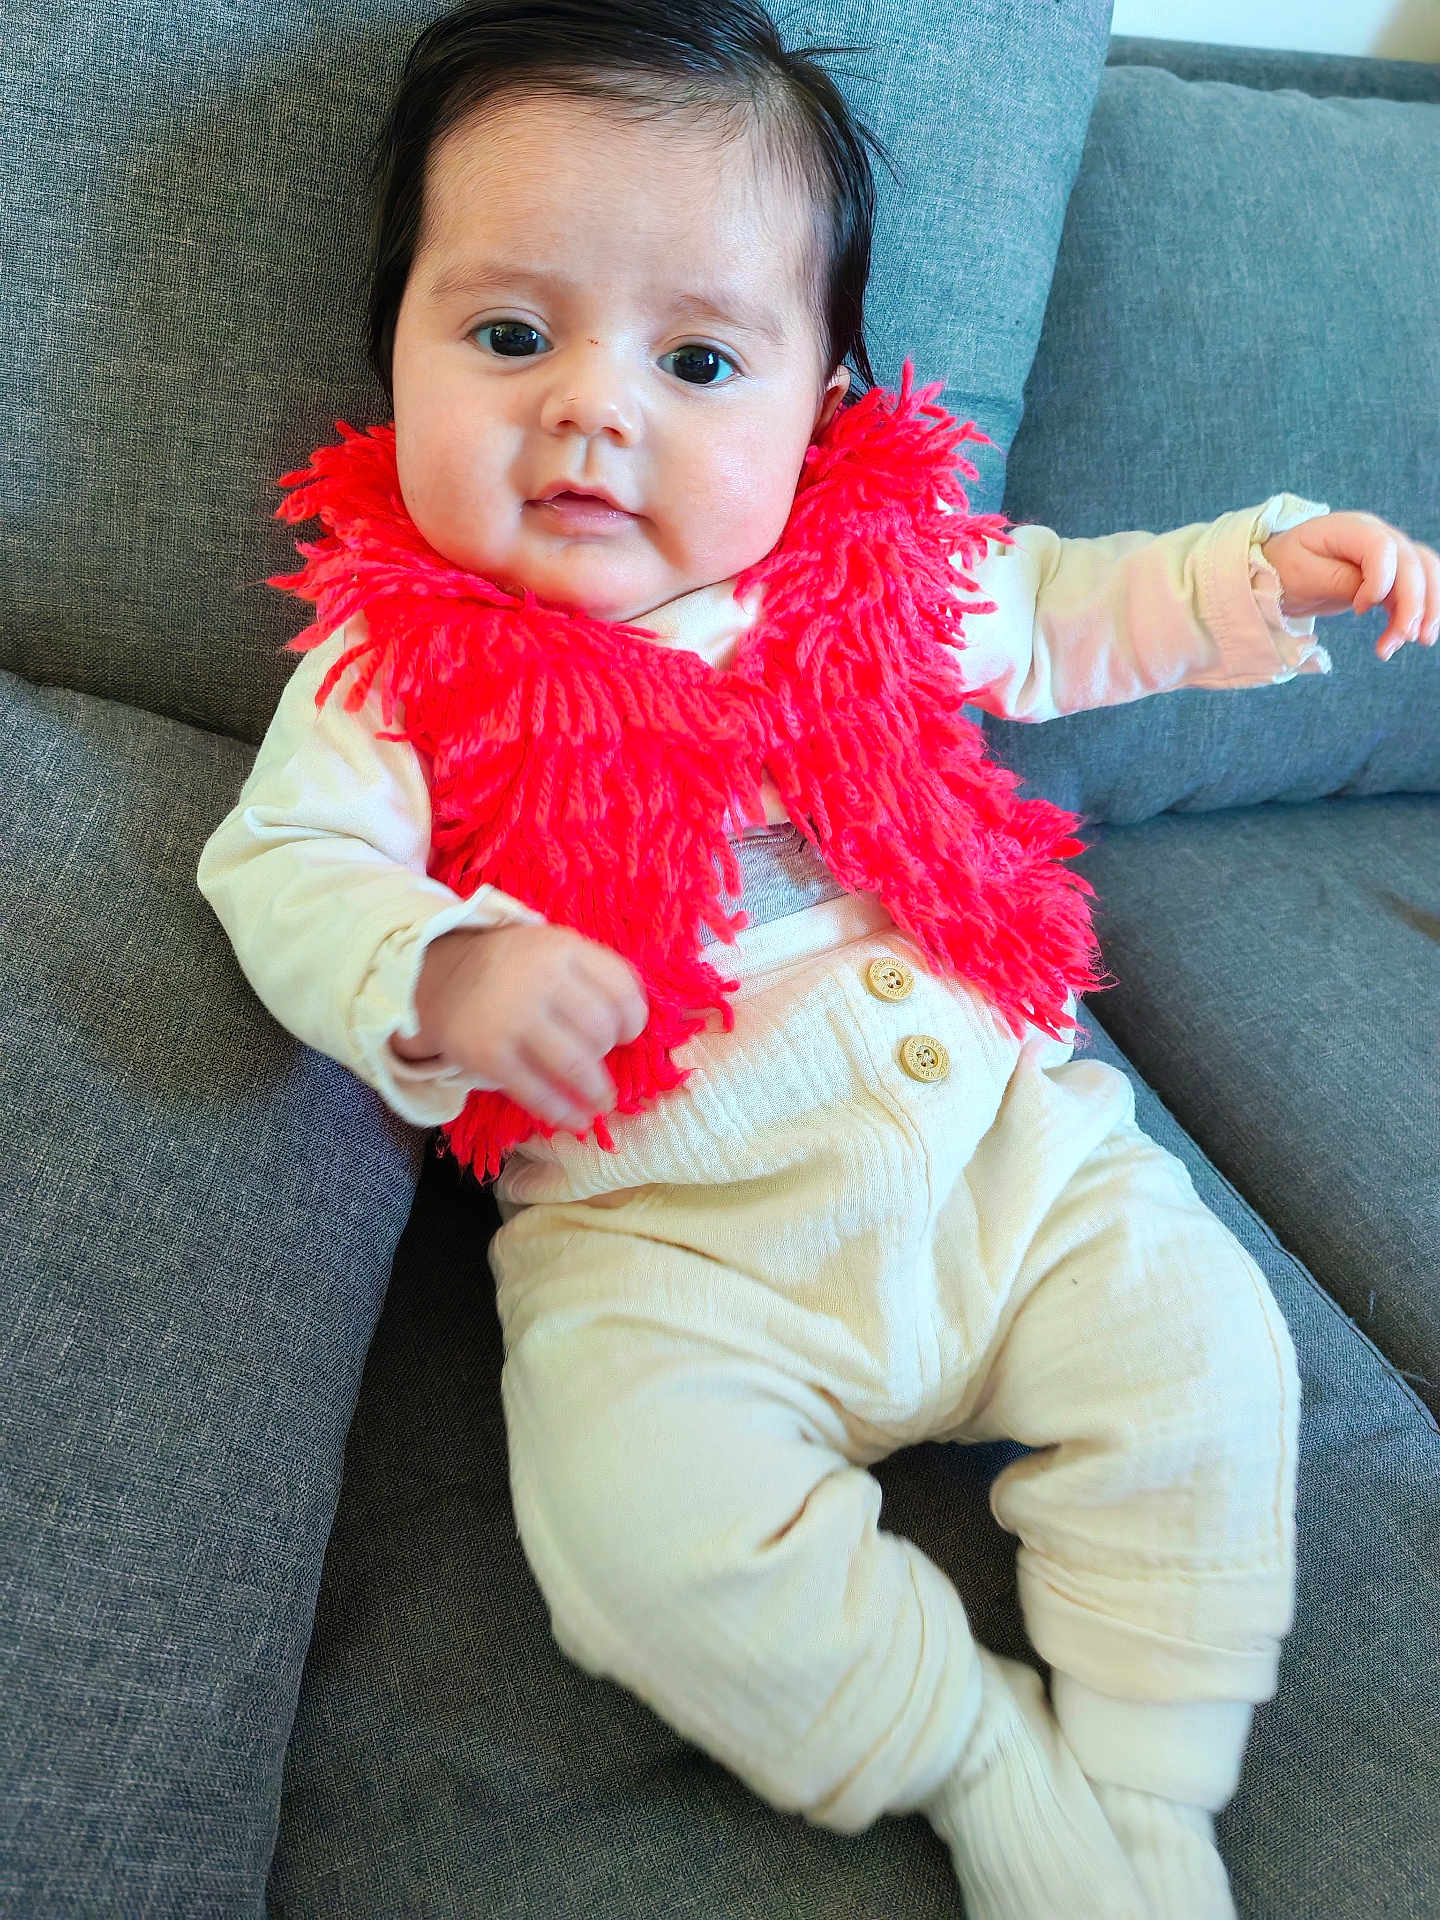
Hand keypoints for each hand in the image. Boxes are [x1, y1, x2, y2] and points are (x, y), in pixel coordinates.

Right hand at [404, 922, 649, 1132]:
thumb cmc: (511, 968)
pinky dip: (563, 1112)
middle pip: (601, 1030)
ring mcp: (512, 1017)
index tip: (628, 1035)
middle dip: (608, 1052)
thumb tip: (634, 1021)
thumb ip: (592, 974)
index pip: (620, 987)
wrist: (438, 976)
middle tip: (601, 1061)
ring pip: (576, 1064)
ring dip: (597, 1092)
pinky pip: (537, 1092)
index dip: (634, 1018)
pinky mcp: (488, 1054)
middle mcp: (539, 979)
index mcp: (562, 947)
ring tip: (602, 1103)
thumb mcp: (552, 949)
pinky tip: (576, 1120)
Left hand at [1261, 512, 1439, 659]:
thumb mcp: (1302, 575)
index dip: (1380, 581)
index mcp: (1350, 528)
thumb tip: (1371, 597)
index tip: (1359, 610)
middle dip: (1415, 603)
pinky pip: (1416, 589)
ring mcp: (1388, 552)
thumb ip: (1339, 581)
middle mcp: (1377, 534)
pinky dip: (1417, 614)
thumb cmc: (1284, 568)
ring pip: (1425, 574)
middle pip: (1413, 562)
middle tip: (1405, 637)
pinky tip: (1404, 638)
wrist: (1278, 571)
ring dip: (1426, 609)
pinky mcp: (1390, 574)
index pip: (1382, 547)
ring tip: (1418, 641)